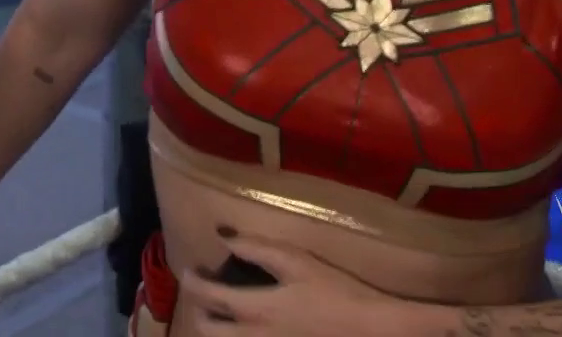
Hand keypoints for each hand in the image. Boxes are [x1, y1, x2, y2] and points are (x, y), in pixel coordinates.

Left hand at [175, 233, 412, 336]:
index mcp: (253, 310)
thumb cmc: (335, 292)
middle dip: (198, 311)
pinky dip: (240, 336)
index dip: (192, 281)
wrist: (371, 330)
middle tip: (204, 294)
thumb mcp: (296, 261)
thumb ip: (256, 248)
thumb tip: (223, 235)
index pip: (208, 296)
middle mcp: (253, 336)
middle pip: (208, 330)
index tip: (190, 269)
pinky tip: (251, 326)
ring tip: (223, 313)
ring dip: (217, 328)